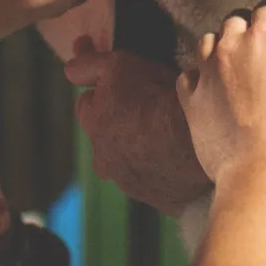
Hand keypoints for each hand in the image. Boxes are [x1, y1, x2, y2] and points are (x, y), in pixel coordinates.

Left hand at [65, 39, 211, 212]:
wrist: (196, 137)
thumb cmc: (154, 97)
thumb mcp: (118, 65)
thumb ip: (88, 66)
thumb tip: (69, 70)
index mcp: (92, 128)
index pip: (87, 104)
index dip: (104, 90)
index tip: (123, 83)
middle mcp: (105, 162)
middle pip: (107, 136)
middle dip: (120, 122)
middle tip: (149, 106)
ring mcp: (132, 185)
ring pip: (130, 160)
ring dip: (142, 147)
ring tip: (168, 131)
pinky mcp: (160, 200)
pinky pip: (157, 179)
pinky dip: (164, 166)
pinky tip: (180, 153)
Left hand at [176, 8, 265, 182]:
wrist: (264, 171)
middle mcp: (232, 45)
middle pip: (237, 23)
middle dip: (252, 32)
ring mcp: (208, 72)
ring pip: (209, 43)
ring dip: (224, 50)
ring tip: (241, 70)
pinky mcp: (192, 100)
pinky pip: (189, 76)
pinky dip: (199, 78)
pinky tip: (214, 90)